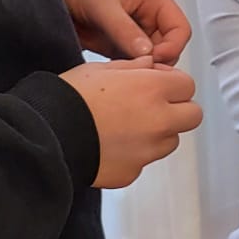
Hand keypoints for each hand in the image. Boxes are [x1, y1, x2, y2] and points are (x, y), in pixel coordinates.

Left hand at [61, 0, 190, 63]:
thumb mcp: (103, 4)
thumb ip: (124, 29)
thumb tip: (146, 52)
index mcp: (156, 0)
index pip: (181, 29)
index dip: (172, 48)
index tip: (152, 60)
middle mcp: (151, 18)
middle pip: (170, 48)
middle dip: (157, 61)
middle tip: (137, 69)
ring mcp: (138, 34)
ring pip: (154, 59)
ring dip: (143, 68)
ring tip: (124, 71)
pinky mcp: (123, 46)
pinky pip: (136, 64)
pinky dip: (130, 71)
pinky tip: (116, 72)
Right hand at [61, 57, 202, 187]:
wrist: (45, 136)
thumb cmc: (69, 98)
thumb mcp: (101, 68)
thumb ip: (134, 68)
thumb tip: (151, 66)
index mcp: (152, 89)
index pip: (187, 85)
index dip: (172, 83)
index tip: (157, 83)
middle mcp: (158, 121)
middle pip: (192, 115)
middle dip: (178, 109)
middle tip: (154, 106)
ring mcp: (147, 150)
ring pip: (171, 140)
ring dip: (158, 133)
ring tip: (127, 127)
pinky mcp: (132, 172)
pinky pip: (144, 161)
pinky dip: (134, 154)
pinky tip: (111, 145)